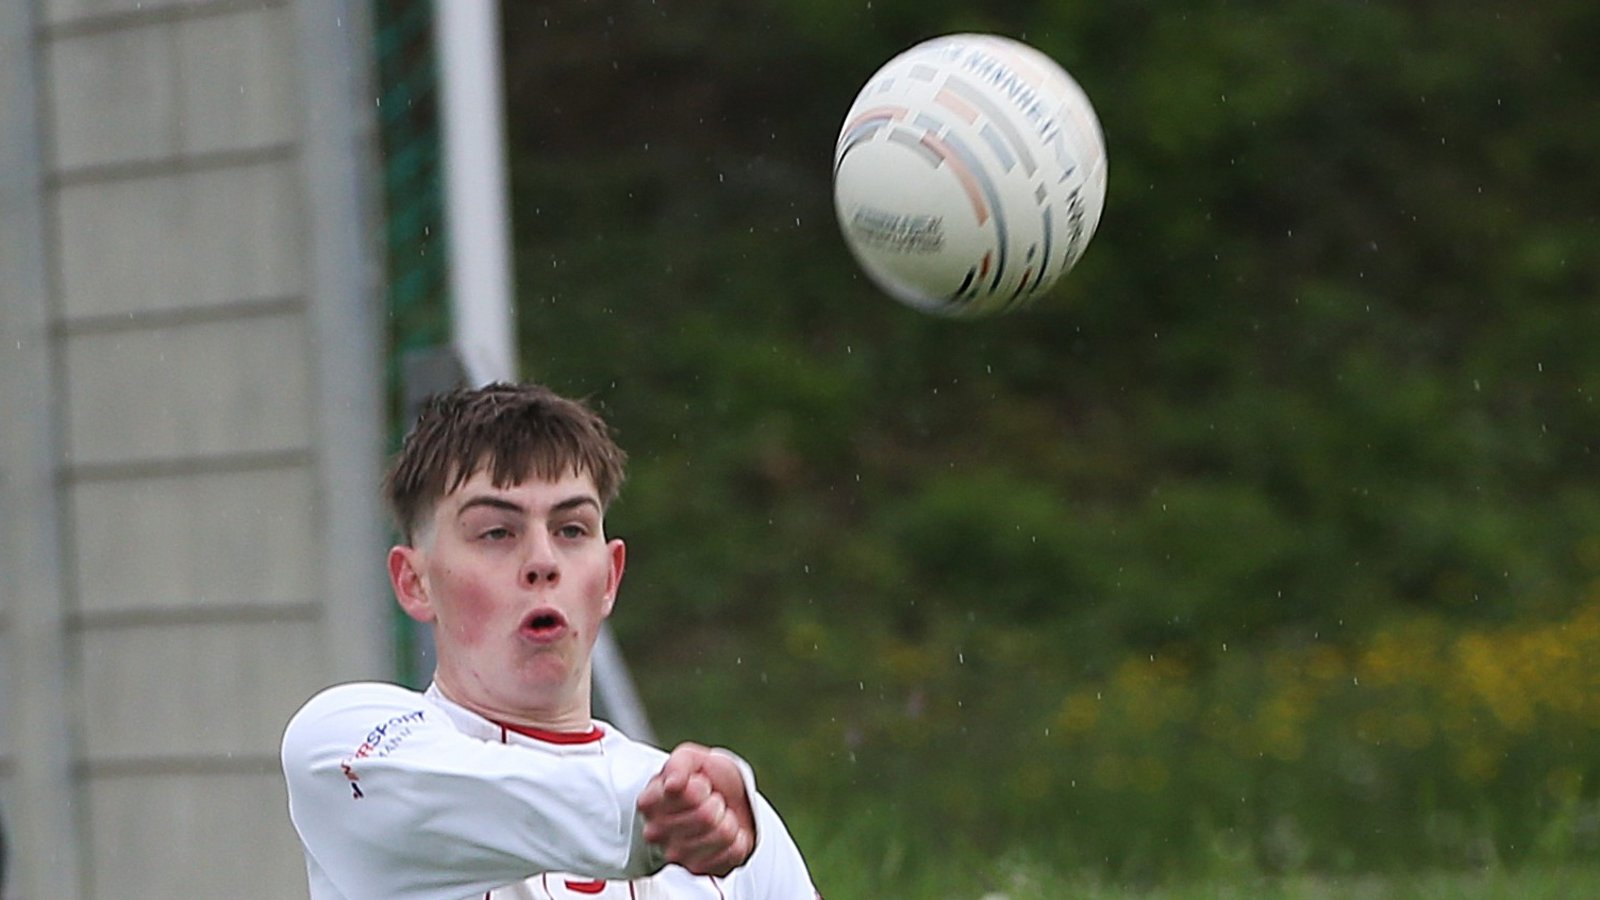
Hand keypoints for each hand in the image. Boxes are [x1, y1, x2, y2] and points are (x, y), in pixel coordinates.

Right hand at [636, 742, 755, 875]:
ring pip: (722, 834)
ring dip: (728, 821)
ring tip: (717, 818)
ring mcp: (676, 855)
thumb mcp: (691, 759)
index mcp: (649, 803)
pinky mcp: (700, 870)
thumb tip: (672, 783)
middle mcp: (656, 833)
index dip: (701, 786)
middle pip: (706, 815)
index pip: (685, 793)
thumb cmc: (704, 780)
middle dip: (716, 802)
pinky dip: (738, 840)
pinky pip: (734, 852)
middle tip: (710, 801)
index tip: (698, 784)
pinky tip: (724, 836)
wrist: (723, 802)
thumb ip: (679, 764)